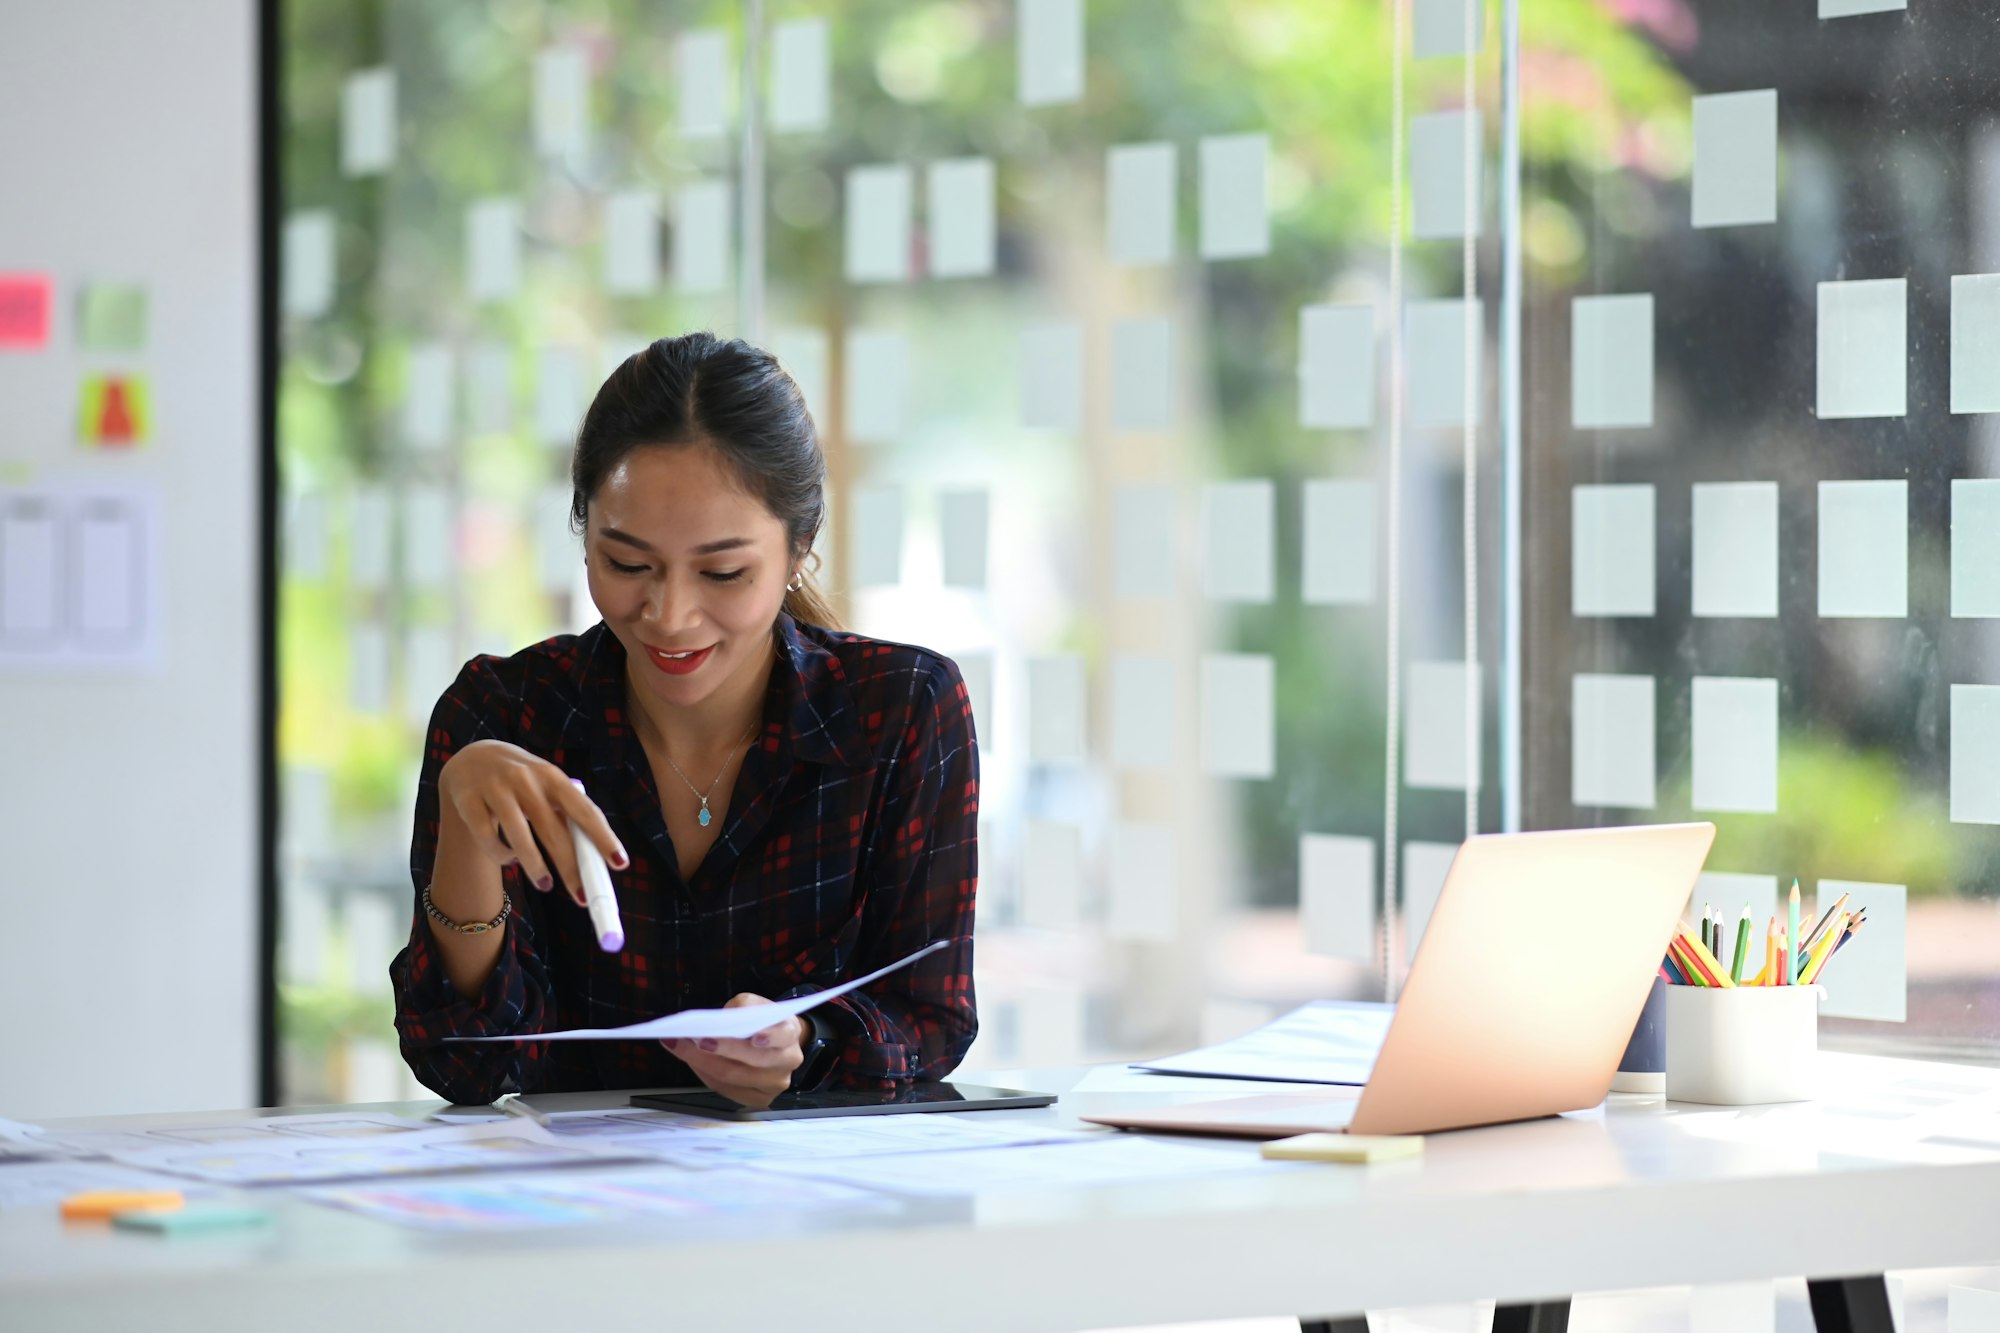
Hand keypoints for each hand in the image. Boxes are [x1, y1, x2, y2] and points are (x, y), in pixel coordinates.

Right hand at [438, 739, 627, 906]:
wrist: (473, 757)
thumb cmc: (522, 781)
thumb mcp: (546, 785)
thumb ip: (565, 812)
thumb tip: (593, 855)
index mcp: (553, 776)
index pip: (584, 810)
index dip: (603, 837)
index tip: (620, 863)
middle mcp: (525, 779)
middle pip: (553, 829)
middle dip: (570, 866)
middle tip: (582, 895)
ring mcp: (495, 788)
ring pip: (518, 835)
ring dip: (535, 865)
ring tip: (546, 884)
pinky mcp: (468, 801)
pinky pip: (487, 837)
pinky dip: (500, 854)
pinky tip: (509, 858)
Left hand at [662, 995, 809, 1108]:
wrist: (777, 1043)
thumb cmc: (763, 1022)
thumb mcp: (757, 1004)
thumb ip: (743, 1006)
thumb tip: (718, 1020)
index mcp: (790, 1033)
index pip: (781, 1035)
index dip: (767, 1037)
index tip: (746, 1035)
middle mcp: (787, 1061)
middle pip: (751, 1060)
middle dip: (720, 1049)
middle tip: (694, 1038)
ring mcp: (774, 1085)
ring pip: (732, 1077)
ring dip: (702, 1061)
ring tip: (680, 1046)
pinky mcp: (759, 1100)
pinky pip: (725, 1089)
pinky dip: (704, 1073)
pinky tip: (691, 1060)